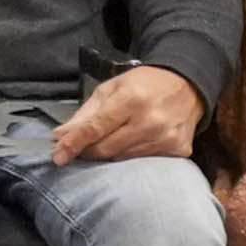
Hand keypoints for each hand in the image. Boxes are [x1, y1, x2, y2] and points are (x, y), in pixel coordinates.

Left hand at [52, 64, 202, 162]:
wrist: (188, 86)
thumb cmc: (144, 84)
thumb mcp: (112, 87)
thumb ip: (86, 112)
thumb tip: (61, 135)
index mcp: (130, 100)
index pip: (95, 128)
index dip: (74, 144)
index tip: (57, 156)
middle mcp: (150, 121)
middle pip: (107, 148)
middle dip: (87, 151)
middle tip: (77, 149)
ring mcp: (166, 138)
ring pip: (123, 158)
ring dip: (108, 153)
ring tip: (104, 143)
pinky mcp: (178, 150)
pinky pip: (144, 161)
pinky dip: (130, 155)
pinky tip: (131, 143)